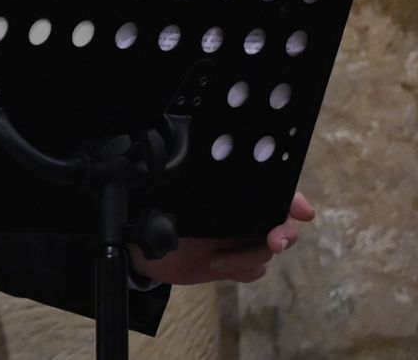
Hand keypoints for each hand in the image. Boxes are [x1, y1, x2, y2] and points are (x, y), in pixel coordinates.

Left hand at [132, 192, 315, 284]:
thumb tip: (228, 174)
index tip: (303, 211)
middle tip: (274, 242)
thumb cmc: (157, 213)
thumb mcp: (180, 197)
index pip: (270, 190)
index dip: (292, 198)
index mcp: (230, 193)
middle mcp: (240, 214)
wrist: (141, 249)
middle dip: (283, 233)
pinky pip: (255, 270)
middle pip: (281, 222)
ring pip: (267, 251)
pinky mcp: (233, 263)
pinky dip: (240, 270)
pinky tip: (216, 265)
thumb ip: (203, 189)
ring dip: (246, 257)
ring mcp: (238, 240)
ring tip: (216, 258)